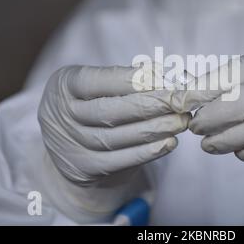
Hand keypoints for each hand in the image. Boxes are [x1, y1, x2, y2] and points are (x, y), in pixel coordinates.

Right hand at [37, 65, 188, 220]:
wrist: (69, 141)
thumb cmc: (93, 101)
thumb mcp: (99, 84)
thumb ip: (128, 77)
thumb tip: (166, 74)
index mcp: (64, 85)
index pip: (100, 80)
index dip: (134, 79)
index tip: (166, 78)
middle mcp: (62, 115)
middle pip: (110, 112)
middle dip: (151, 105)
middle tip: (180, 101)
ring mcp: (71, 144)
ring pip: (117, 138)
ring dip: (155, 129)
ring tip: (181, 120)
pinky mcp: (84, 169)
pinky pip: (119, 161)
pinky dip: (148, 152)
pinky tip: (170, 142)